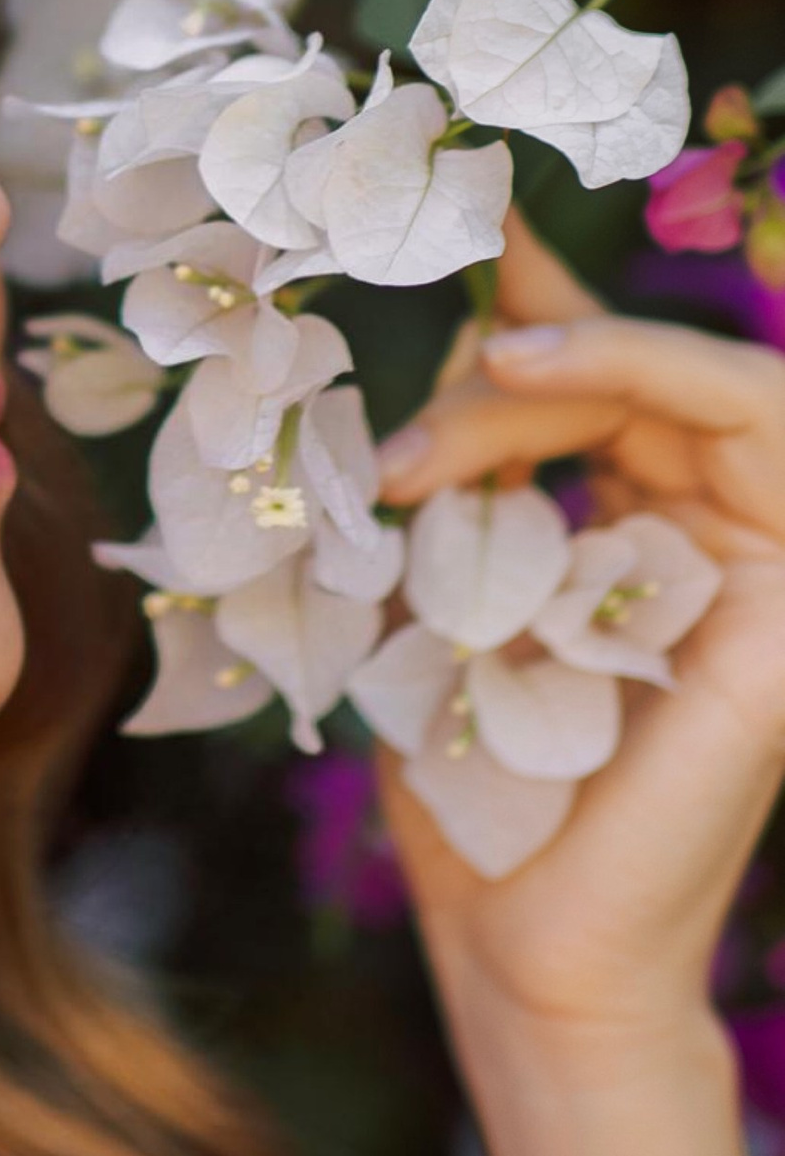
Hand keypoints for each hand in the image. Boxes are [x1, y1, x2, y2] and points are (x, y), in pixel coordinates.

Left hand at [371, 215, 784, 1062]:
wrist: (516, 943)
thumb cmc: (473, 788)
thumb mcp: (440, 590)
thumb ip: (457, 479)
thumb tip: (436, 344)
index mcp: (648, 534)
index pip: (611, 382)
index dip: (547, 296)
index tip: (460, 212)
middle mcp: (724, 540)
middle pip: (644, 379)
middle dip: (520, 363)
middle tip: (407, 433)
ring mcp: (772, 571)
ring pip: (713, 385)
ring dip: (587, 355)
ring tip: (484, 362)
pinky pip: (759, 433)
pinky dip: (644, 374)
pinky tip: (524, 377)